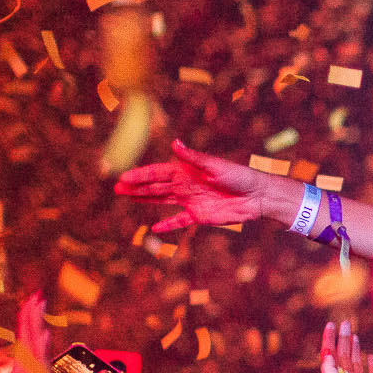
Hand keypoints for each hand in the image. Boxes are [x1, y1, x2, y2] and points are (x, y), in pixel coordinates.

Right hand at [114, 140, 272, 233]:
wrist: (256, 196)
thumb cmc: (238, 176)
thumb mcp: (214, 166)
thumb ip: (193, 158)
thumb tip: (175, 143)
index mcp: (186, 171)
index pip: (157, 172)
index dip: (140, 175)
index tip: (123, 178)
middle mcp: (185, 185)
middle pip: (155, 187)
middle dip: (136, 187)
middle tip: (116, 189)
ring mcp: (191, 201)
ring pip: (162, 200)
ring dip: (145, 200)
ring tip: (128, 198)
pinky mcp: (199, 215)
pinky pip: (179, 221)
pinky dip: (168, 225)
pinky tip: (155, 229)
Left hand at [320, 320, 372, 372]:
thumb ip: (330, 370)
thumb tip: (326, 351)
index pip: (332, 354)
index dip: (330, 339)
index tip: (331, 325)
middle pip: (344, 354)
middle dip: (344, 338)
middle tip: (346, 322)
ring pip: (356, 362)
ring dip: (354, 348)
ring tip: (354, 335)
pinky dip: (371, 364)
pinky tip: (371, 356)